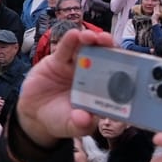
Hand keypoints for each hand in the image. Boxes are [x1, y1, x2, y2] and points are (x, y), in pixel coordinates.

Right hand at [13, 28, 114, 148]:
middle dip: (109, 48)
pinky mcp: (59, 60)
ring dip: (91, 40)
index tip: (126, 64)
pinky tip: (74, 34)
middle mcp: (92, 75)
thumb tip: (85, 120)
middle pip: (105, 58)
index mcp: (101, 91)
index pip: (117, 78)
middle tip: (109, 42)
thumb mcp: (70, 126)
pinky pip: (66, 48)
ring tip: (92, 37)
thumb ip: (79, 124)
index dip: (122, 69)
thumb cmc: (59, 119)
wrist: (34, 113)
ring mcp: (76, 66)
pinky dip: (70, 40)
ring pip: (87, 49)